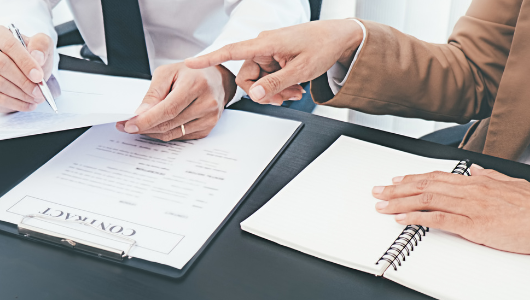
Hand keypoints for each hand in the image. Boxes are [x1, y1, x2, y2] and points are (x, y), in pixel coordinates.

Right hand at [0, 24, 53, 112]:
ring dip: (20, 94)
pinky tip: (26, 104)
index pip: (9, 46)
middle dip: (24, 81)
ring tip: (35, 98)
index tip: (39, 76)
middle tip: (39, 91)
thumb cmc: (30, 55)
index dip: (25, 62)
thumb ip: (41, 45)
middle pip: (2, 65)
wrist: (22, 70)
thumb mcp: (41, 44)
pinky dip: (13, 103)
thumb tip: (37, 56)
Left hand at [115, 62, 235, 140]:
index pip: (168, 109)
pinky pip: (180, 137)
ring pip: (173, 133)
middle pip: (169, 124)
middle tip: (127, 126)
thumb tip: (140, 114)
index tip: (129, 125)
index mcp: (196, 85)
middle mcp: (206, 103)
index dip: (147, 120)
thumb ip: (154, 93)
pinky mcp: (207, 128)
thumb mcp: (168, 72)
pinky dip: (165, 133)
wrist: (216, 79)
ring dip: (153, 132)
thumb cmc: (191, 73)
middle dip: (144, 127)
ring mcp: (209, 118)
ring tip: (140, 125)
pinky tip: (157, 125)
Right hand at [184, 19, 362, 104]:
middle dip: (263, 92)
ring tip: (296, 92)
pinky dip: (280, 85)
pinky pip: (268, 77)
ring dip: (275, 90)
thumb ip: (275, 84)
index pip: (230, 51)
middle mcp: (263, 46)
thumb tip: (253, 95)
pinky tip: (296, 88)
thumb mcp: (300, 71)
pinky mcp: (275, 58)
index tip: (190, 64)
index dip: (209, 59)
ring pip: (259, 80)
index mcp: (265, 43)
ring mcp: (269, 52)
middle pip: (247, 77)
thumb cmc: (322, 46)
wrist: (339, 37)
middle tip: (284, 98)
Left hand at [371, 166, 529, 254]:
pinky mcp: (475, 225)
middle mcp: (471, 190)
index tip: (396, 180)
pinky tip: (400, 219)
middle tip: (377, 191)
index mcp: (480, 181)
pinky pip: (438, 219)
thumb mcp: (514, 184)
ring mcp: (471, 207)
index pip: (438, 176)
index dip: (414, 178)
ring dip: (399, 202)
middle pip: (426, 186)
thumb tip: (476, 169)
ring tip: (381, 204)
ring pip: (426, 200)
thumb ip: (492, 176)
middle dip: (397, 189)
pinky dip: (415, 218)